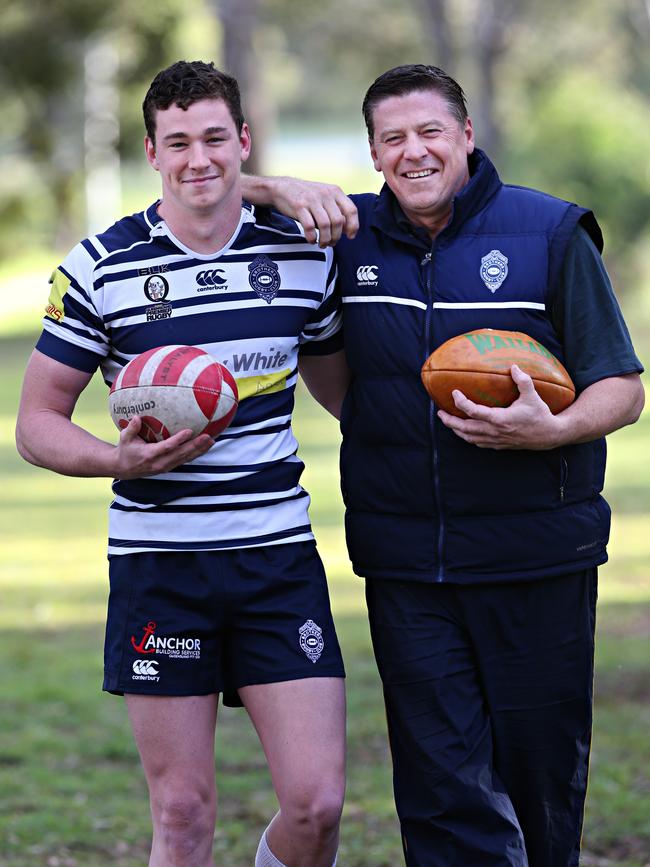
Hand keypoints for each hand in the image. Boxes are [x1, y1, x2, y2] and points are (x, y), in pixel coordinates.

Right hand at [113, 416, 214, 477]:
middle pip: (181, 454)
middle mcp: (160, 463)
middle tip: (208, 436)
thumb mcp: (125, 438)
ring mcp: (166, 467)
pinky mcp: (170, 467)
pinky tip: (205, 446)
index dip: (179, 440)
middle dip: (196, 446)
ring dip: (200, 450)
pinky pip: (185, 460)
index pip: (167, 447)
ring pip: (186, 459)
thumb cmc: (125, 450)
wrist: (124, 469)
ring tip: (211, 441)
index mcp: (149, 455)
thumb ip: (131, 428)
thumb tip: (136, 417)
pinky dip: (196, 454)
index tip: (189, 431)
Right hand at [270, 177, 358, 246]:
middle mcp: (325, 194)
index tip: (350, 236)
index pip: (351, 210)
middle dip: (336, 237)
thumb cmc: (307, 196)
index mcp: (335, 191)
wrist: (283, 187)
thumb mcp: (325, 198)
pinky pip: (309, 226)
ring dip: (325, 239)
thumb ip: (337, 210)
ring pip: (325, 225)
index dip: (353, 226)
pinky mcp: (299, 206)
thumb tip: (348, 229)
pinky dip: (312, 237)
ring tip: (322, 244)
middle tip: (331, 243)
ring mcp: (312, 199)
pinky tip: (311, 239)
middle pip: (338, 221)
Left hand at [437, 365, 564, 449]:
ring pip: (469, 438)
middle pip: (465, 428)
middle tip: (439, 413)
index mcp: (500, 419)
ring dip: (456, 430)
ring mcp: (496, 440)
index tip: (454, 392)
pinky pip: (478, 443)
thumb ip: (523, 380)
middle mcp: (495, 431)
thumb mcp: (532, 395)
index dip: (461, 402)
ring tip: (447, 421)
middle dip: (450, 421)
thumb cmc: (540, 414)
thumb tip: (513, 366)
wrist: (549, 435)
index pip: (474, 411)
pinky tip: (464, 432)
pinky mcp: (499, 445)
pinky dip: (468, 437)